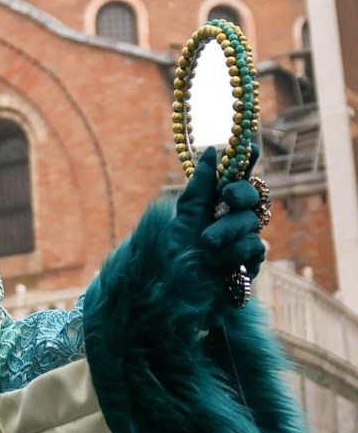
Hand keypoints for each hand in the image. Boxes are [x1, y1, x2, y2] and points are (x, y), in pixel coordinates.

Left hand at [171, 147, 265, 321]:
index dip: (247, 160)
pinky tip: (222, 263)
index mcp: (218, 202)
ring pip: (251, 223)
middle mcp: (235, 217)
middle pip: (253, 196)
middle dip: (240, 194)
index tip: (249, 145)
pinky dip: (235, 254)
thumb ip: (201, 184)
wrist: (177, 287)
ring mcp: (245, 239)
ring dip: (228, 232)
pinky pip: (255, 248)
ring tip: (208, 244)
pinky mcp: (251, 263)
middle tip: (227, 197)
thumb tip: (212, 150)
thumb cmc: (179, 249)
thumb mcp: (185, 213)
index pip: (239, 176)